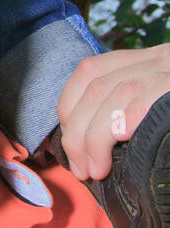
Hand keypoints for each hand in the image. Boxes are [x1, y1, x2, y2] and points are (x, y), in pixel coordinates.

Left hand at [56, 43, 169, 180]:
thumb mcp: (165, 100)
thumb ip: (132, 108)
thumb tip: (92, 145)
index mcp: (148, 59)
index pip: (89, 70)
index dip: (69, 104)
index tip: (68, 138)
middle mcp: (158, 58)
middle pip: (97, 87)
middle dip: (77, 132)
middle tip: (79, 168)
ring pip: (115, 94)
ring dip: (96, 138)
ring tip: (96, 170)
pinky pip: (144, 99)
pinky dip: (125, 121)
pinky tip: (121, 143)